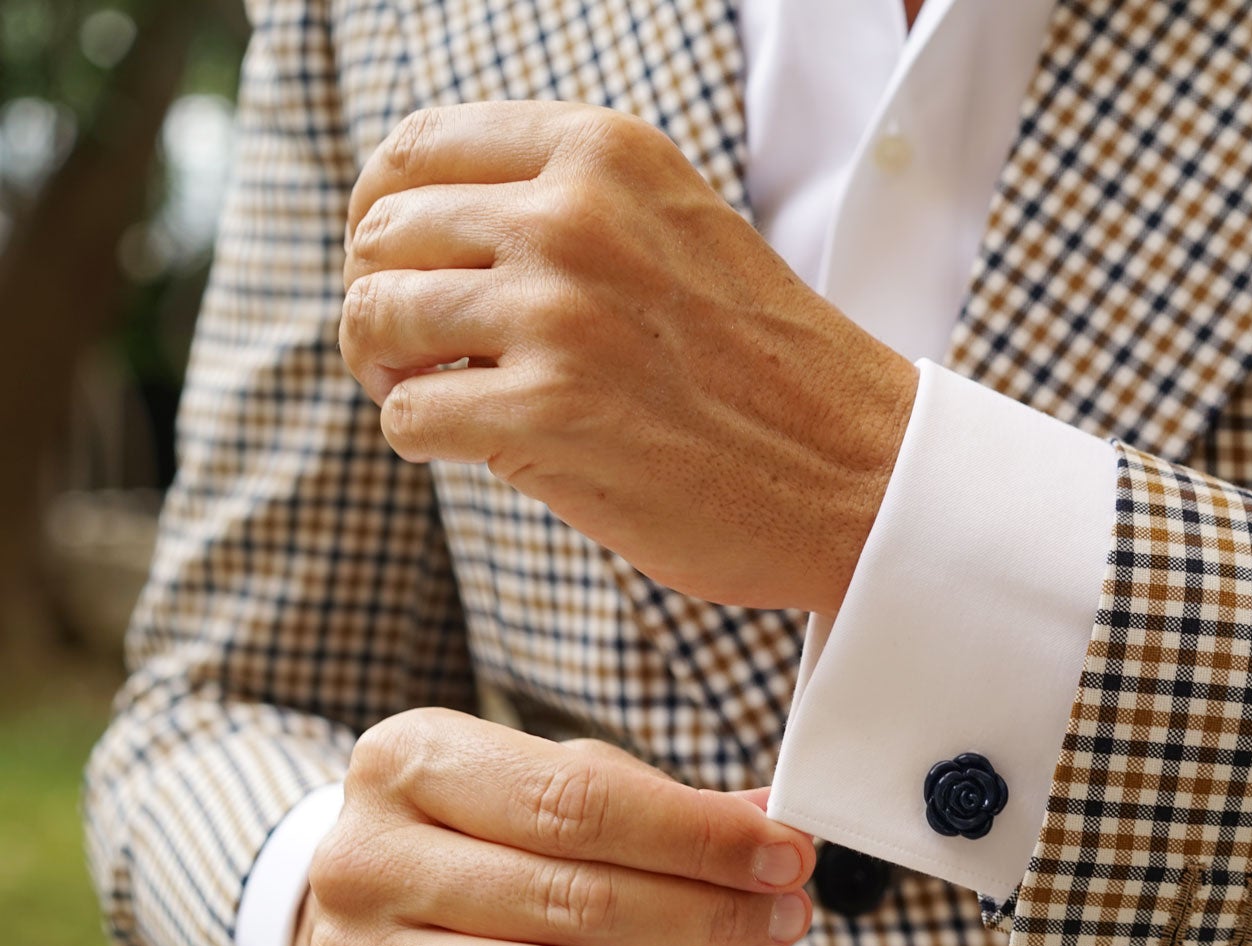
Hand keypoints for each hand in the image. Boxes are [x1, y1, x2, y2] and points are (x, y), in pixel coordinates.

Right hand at [292, 708, 817, 945]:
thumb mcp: (548, 784)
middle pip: (572, 898)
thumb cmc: (475, 837)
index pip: (579, 800)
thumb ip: (655, 802)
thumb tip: (770, 822)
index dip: (699, 836)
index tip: (786, 856)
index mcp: (410, 758)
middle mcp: (366, 857)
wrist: (351, 913)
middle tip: (781, 917)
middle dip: (706, 913)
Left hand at [339, 101, 918, 614]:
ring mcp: (558, 314)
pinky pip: (405, 417)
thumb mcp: (671, 226)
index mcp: (603, 152)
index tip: (403, 267)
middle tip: (417, 352)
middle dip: (381, 296)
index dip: (383, 215)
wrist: (859, 470)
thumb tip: (408, 230)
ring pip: (374, 317)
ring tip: (433, 394)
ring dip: (385, 368)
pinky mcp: (546, 415)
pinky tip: (474, 446)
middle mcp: (573, 215)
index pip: (415, 151)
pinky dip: (420, 439)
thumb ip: (564, 205)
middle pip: (381, 234)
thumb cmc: (763, 364)